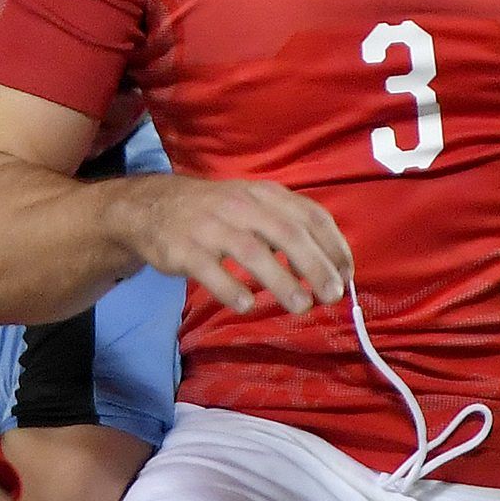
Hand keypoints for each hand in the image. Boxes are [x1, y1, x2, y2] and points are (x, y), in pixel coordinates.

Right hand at [112, 175, 350, 314]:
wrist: (152, 207)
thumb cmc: (217, 212)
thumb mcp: (254, 205)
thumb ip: (289, 228)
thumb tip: (332, 269)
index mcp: (263, 194)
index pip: (309, 214)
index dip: (333, 245)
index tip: (347, 274)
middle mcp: (240, 206)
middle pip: (285, 233)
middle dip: (314, 265)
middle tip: (331, 295)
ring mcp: (209, 226)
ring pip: (251, 252)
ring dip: (280, 281)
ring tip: (301, 306)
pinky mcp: (183, 249)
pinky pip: (210, 271)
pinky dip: (231, 289)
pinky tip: (247, 306)